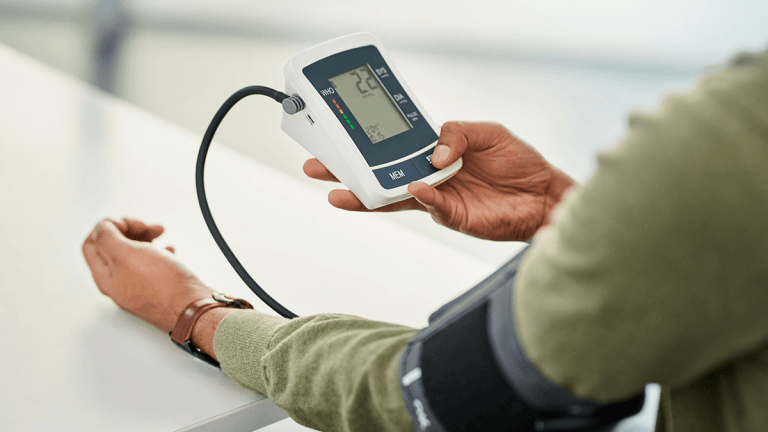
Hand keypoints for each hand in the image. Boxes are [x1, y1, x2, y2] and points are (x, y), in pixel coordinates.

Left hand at [82, 218, 212, 332]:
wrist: (193, 307)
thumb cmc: (163, 287)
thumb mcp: (126, 254)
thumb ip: (106, 237)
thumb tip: (101, 227)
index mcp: (105, 276)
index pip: (91, 244)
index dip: (106, 228)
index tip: (125, 224)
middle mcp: (119, 283)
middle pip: (113, 246)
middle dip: (128, 229)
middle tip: (144, 226)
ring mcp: (138, 286)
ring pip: (134, 253)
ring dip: (144, 237)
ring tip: (159, 232)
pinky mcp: (157, 287)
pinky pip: (152, 263)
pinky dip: (159, 250)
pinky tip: (169, 250)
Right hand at [303, 121, 575, 240]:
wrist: (545, 195)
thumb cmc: (518, 163)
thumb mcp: (487, 132)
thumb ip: (456, 133)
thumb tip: (433, 153)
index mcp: (434, 152)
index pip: (393, 147)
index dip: (367, 143)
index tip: (339, 136)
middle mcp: (429, 176)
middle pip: (380, 175)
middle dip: (347, 172)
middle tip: (316, 167)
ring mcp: (438, 198)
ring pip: (394, 196)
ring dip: (366, 194)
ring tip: (337, 191)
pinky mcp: (452, 216)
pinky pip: (430, 205)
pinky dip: (420, 195)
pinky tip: (411, 187)